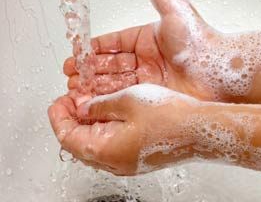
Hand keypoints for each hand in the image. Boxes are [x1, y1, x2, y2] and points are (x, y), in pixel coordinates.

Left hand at [48, 84, 197, 175]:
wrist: (201, 130)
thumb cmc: (169, 117)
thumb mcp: (128, 101)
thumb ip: (100, 105)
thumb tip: (84, 107)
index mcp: (105, 150)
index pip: (67, 137)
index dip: (59, 116)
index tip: (58, 101)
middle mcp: (114, 162)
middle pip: (80, 143)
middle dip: (73, 119)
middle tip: (74, 99)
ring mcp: (127, 162)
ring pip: (96, 144)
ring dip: (90, 124)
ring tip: (91, 103)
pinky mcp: (139, 157)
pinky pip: (112, 145)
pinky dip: (105, 129)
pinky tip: (112, 113)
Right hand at [63, 0, 224, 100]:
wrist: (220, 73)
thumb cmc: (201, 44)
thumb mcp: (176, 13)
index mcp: (146, 39)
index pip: (113, 43)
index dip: (93, 49)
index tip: (77, 53)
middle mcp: (145, 59)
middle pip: (110, 64)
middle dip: (89, 70)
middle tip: (72, 75)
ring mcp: (148, 79)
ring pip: (114, 81)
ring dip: (95, 85)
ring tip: (77, 90)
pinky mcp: (152, 96)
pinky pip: (124, 97)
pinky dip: (108, 99)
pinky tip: (94, 101)